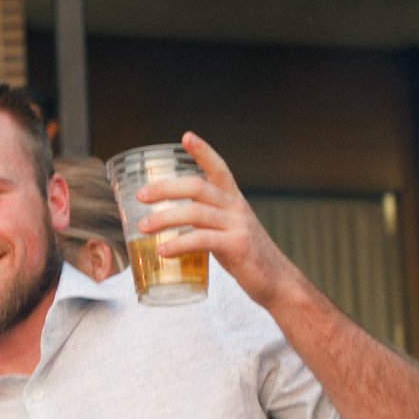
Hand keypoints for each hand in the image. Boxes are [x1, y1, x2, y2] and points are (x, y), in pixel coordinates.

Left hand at [135, 132, 300, 310]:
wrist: (277, 281)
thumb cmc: (247, 257)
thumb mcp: (229, 230)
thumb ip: (207, 221)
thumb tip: (170, 222)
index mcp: (234, 200)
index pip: (218, 168)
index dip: (203, 151)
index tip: (186, 137)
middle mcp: (237, 207)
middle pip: (197, 187)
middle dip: (166, 188)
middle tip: (141, 196)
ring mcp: (238, 225)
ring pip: (195, 212)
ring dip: (165, 218)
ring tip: (143, 228)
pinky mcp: (237, 246)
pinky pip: (201, 240)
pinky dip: (178, 244)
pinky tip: (163, 251)